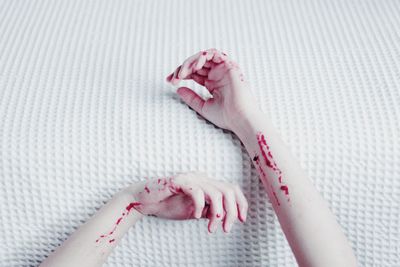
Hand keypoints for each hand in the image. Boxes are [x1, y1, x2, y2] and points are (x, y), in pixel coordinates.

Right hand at [124, 172, 247, 232]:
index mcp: (206, 183)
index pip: (231, 188)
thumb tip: (225, 217)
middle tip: (225, 229)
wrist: (144, 201)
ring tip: (211, 228)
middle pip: (228, 190)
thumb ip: (208, 211)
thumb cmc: (167, 205)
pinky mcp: (179, 181)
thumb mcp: (193, 211)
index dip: (241, 204)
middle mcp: (201, 178)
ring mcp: (191, 178)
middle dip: (231, 212)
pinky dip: (199, 207)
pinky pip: (197, 193)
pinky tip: (195, 217)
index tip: (242, 220)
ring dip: (217, 213)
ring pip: (217, 193)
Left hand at [166, 48, 258, 130]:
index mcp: (213, 84)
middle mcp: (218, 75)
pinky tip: (195, 67)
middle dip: (182, 68)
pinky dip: (203, 57)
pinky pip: (215, 54)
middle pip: (196, 63)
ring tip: (183, 73)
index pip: (194, 72)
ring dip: (191, 62)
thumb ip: (191, 97)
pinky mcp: (229, 66)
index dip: (180, 74)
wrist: (240, 119)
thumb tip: (178, 89)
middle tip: (174, 78)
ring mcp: (223, 70)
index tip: (169, 80)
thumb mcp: (203, 106)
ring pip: (204, 56)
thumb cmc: (226, 116)